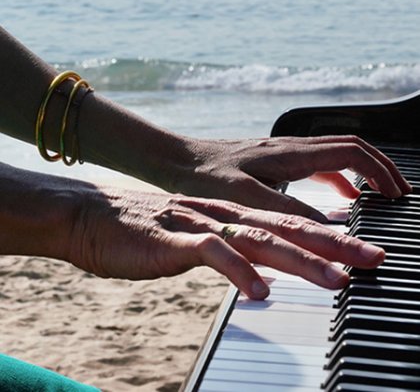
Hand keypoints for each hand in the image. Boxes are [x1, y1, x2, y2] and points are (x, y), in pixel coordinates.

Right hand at [69, 188, 384, 299]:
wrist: (94, 215)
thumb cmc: (145, 231)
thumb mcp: (196, 239)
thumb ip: (230, 250)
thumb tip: (259, 270)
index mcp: (229, 216)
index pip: (288, 224)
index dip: (327, 238)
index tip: (361, 254)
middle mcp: (222, 216)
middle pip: (286, 229)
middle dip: (333, 245)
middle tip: (372, 259)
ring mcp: (198, 225)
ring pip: (258, 240)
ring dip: (299, 261)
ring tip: (336, 279)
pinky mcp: (172, 240)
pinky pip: (210, 254)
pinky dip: (238, 272)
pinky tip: (259, 293)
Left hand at [174, 135, 410, 219]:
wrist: (180, 161)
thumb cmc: (205, 177)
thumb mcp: (246, 196)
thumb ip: (284, 210)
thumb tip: (324, 228)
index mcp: (291, 154)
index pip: (352, 153)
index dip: (380, 171)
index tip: (396, 194)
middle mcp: (292, 147)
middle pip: (351, 148)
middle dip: (380, 168)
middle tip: (396, 194)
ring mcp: (284, 151)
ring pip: (335, 154)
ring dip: (361, 172)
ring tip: (375, 197)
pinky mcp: (274, 159)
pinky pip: (317, 163)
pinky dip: (337, 177)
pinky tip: (338, 195)